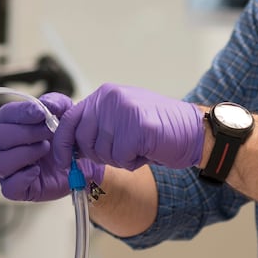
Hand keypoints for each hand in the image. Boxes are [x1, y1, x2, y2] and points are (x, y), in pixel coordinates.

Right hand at [0, 93, 104, 202]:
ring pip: (1, 162)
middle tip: (49, 132)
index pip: (4, 116)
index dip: (21, 113)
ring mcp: (6, 169)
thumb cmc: (65, 136)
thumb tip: (46, 106)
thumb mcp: (65, 113)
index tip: (41, 113)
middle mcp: (2, 147)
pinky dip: (23, 178)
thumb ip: (56, 103)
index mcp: (8, 125)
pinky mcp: (15, 189)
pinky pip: (8, 187)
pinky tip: (38, 170)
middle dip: (27, 133)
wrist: (81, 163)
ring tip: (46, 149)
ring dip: (26, 153)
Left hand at [51, 83, 203, 172]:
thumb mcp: (122, 119)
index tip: (63, 161)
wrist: (194, 130)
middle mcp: (111, 98)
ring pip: (102, 152)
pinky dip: (133, 162)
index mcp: (105, 95)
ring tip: (139, 147)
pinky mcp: (136, 127)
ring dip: (119, 159)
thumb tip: (71, 146)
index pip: (70, 119)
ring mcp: (123, 111)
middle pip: (83, 140)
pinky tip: (147, 151)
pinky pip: (121, 158)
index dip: (63, 143)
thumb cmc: (159, 129)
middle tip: (122, 152)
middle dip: (99, 155)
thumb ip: (97, 126)